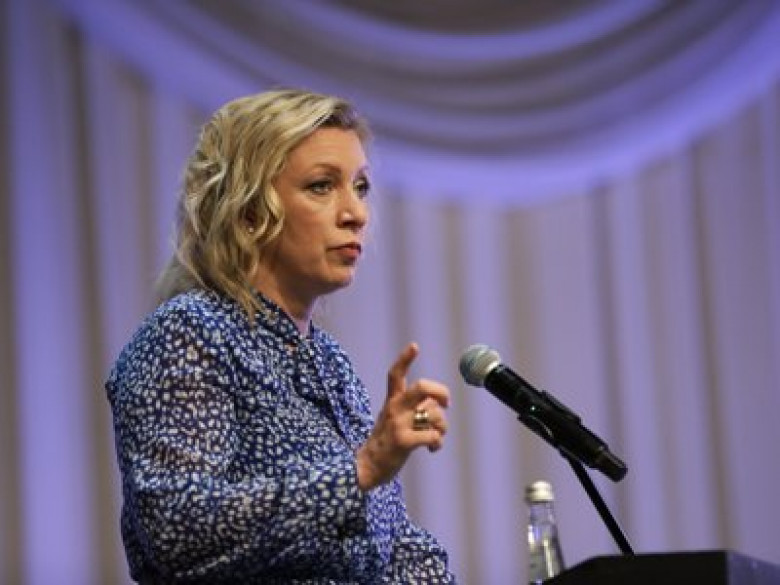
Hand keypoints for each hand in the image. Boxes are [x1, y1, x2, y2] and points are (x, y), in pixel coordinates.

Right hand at [356, 342, 449, 490]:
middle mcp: (394, 408)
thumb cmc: (388, 441)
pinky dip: (438, 442)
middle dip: (442, 392)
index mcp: (392, 400)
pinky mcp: (403, 441)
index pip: (395, 374)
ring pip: (434, 414)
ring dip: (443, 427)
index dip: (405, 358)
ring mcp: (398, 424)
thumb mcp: (396, 418)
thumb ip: (416, 406)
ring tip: (436, 437)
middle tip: (447, 403)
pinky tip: (433, 448)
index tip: (414, 345)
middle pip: (422, 387)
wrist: (369, 467)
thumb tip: (440, 403)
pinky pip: (432, 435)